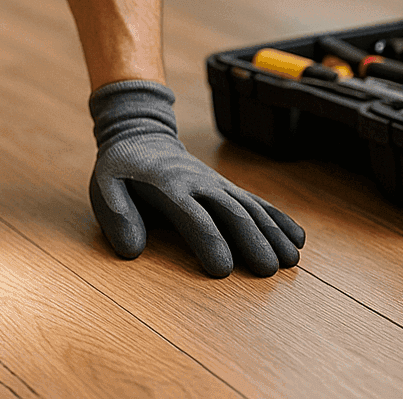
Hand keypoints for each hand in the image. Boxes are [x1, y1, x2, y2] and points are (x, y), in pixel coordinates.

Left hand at [88, 80, 304, 276]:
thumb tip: (131, 251)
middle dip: (251, 240)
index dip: (208, 241)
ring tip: (291, 260)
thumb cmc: (120, 167)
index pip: (193, 216)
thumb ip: (116, 214)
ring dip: (272, 232)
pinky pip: (256, 201)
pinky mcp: (226, 186)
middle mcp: (199, 183)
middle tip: (269, 270)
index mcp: (169, 186)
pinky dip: (278, 218)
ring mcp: (216, 184)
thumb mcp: (105, 185)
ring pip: (250, 207)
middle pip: (231, 212)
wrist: (140, 132)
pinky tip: (298, 237)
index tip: (222, 270)